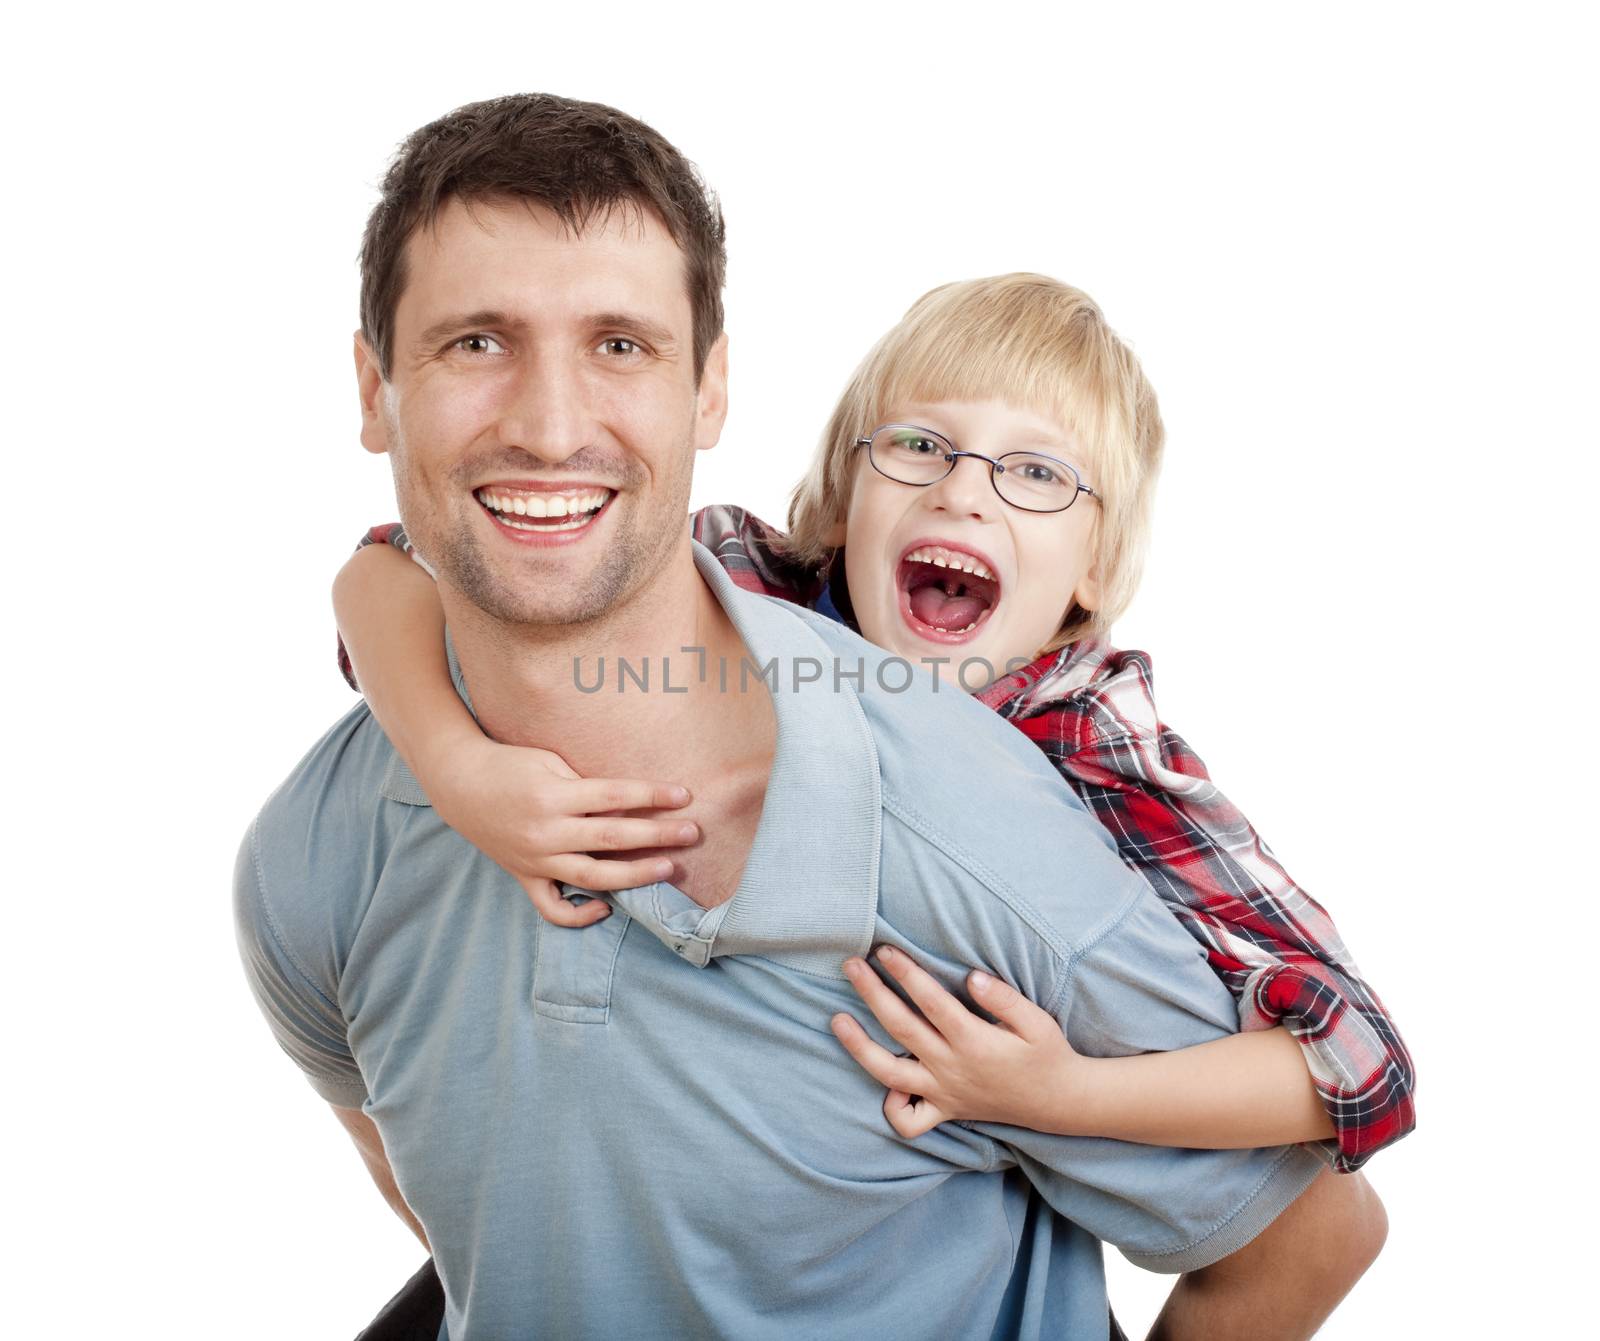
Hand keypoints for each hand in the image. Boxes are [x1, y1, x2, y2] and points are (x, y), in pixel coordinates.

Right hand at [426, 735, 698, 927]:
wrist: (459, 783)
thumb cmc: (510, 763)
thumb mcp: (549, 760)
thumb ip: (586, 784)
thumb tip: (629, 803)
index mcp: (554, 795)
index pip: (614, 796)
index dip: (651, 795)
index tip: (684, 794)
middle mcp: (546, 831)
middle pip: (612, 837)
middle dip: (657, 835)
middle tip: (692, 833)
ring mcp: (535, 858)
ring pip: (592, 876)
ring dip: (634, 875)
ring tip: (667, 868)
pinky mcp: (524, 876)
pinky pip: (552, 907)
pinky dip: (579, 914)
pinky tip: (607, 908)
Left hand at [830, 945, 1089, 1137]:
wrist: (1059, 1102)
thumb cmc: (1047, 1054)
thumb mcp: (1036, 1022)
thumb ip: (1003, 998)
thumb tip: (971, 977)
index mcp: (973, 1041)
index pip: (929, 1001)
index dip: (905, 973)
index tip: (885, 950)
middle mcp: (951, 1067)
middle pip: (900, 1027)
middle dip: (871, 992)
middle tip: (850, 964)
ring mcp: (943, 1092)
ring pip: (889, 1072)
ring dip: (858, 1045)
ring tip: (836, 1020)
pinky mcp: (944, 1110)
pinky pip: (908, 1120)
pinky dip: (890, 1105)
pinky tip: (883, 1080)